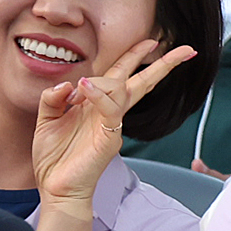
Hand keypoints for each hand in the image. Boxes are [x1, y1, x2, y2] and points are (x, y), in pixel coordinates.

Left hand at [32, 37, 197, 209]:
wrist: (57, 188)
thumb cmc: (54, 158)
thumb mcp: (45, 120)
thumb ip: (53, 98)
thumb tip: (69, 83)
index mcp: (96, 106)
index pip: (120, 77)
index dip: (135, 58)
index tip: (152, 43)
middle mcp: (109, 113)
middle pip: (140, 82)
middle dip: (163, 64)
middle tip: (185, 49)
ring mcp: (112, 125)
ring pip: (127, 90)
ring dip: (122, 74)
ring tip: (108, 70)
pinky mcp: (110, 137)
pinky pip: (110, 109)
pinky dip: (99, 94)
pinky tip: (85, 85)